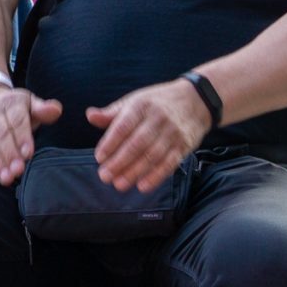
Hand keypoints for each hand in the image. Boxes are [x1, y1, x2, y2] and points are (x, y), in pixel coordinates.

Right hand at [0, 84, 62, 185]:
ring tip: (6, 179)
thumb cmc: (15, 107)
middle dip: (9, 154)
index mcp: (10, 103)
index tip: (28, 154)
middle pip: (1, 135)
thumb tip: (56, 110)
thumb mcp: (29, 103)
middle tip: (18, 171)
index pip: (17, 121)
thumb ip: (43, 110)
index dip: (22, 138)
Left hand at [84, 80, 208, 193]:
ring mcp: (173, 133)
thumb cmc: (157, 103)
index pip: (123, 126)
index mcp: (141, 106)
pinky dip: (157, 176)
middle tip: (105, 176)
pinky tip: (143, 186)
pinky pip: (170, 163)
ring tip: (119, 184)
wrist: (196, 100)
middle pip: (137, 143)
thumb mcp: (133, 101)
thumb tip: (90, 116)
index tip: (99, 158)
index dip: (110, 143)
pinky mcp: (185, 145)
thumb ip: (111, 113)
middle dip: (120, 162)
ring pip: (152, 155)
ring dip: (135, 172)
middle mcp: (158, 119)